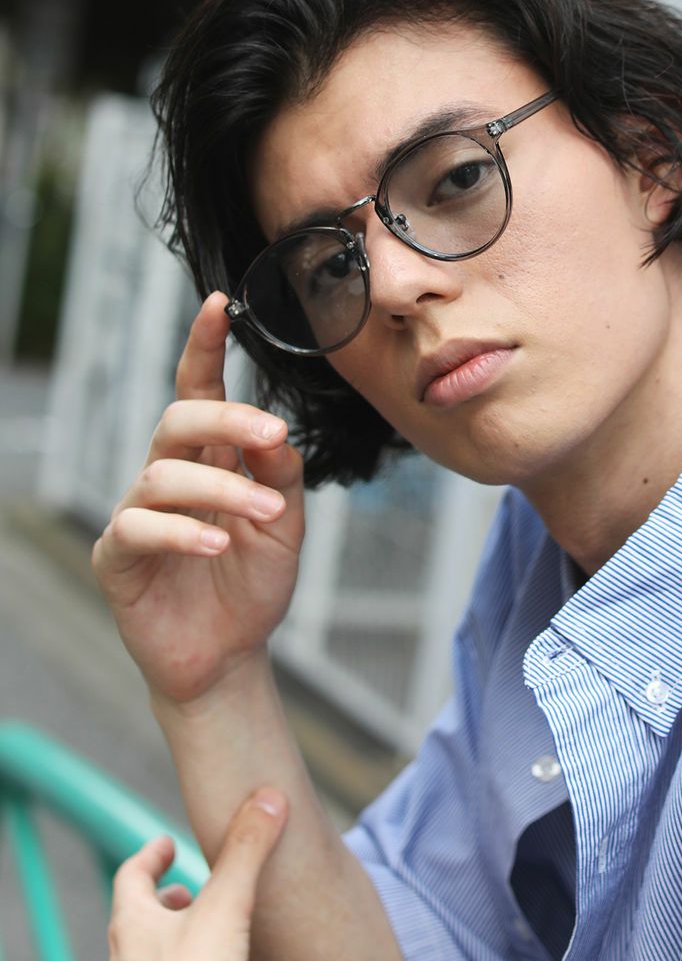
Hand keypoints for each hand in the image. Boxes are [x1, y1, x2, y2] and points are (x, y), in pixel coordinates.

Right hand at [92, 293, 305, 704]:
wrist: (229, 655)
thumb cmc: (252, 583)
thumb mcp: (284, 525)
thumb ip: (279, 475)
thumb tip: (274, 430)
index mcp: (209, 459)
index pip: (199, 393)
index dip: (205, 348)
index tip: (220, 306)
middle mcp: (169, 476)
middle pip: (177, 420)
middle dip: (224, 417)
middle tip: (272, 433)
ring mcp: (138, 515)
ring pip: (163, 474)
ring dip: (221, 488)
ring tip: (265, 515)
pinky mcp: (118, 558)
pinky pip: (139, 528)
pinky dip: (183, 532)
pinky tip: (219, 545)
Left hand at [107, 788, 287, 960]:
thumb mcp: (225, 908)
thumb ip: (247, 852)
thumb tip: (271, 797)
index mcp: (132, 925)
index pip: (130, 876)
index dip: (150, 855)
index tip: (166, 843)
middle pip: (139, 919)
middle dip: (168, 899)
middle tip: (192, 888)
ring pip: (154, 956)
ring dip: (179, 937)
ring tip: (213, 930)